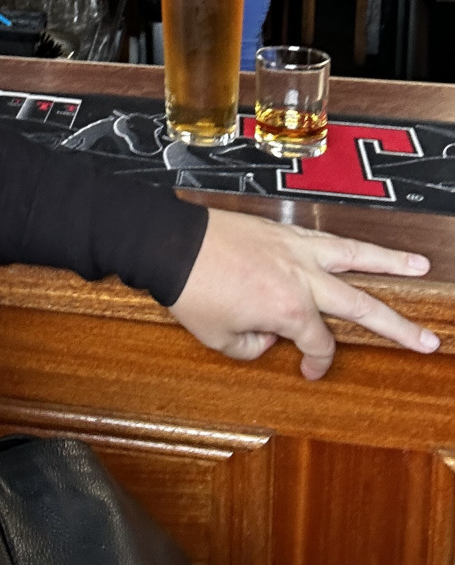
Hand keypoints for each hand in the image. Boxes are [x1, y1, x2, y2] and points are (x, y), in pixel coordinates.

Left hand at [170, 209, 438, 379]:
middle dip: (397, 326)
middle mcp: (301, 276)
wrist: (169, 242)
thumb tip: (269, 336)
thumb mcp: (220, 339)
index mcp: (289, 308)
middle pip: (361, 304)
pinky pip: (326, 237)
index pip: (319, 344)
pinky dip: (349, 243)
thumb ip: (253, 347)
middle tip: (428, 340)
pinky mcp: (282, 229)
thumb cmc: (191, 291)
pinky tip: (364, 247)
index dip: (317, 361)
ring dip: (390, 262)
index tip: (308, 369)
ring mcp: (295, 247)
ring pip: (354, 254)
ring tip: (421, 264)